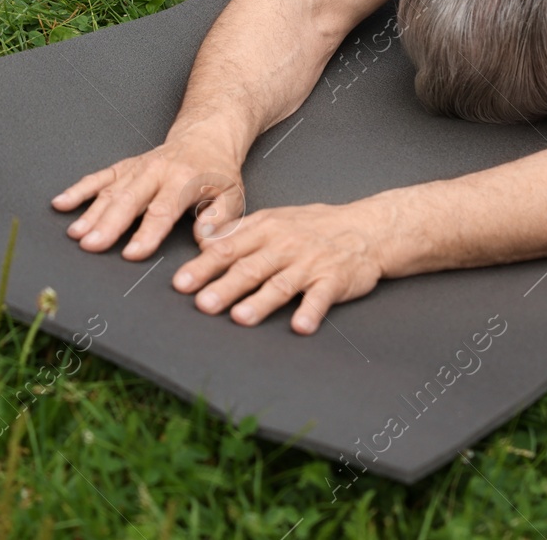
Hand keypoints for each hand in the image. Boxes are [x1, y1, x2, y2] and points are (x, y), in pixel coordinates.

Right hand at [51, 132, 246, 259]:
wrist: (205, 136)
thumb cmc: (218, 171)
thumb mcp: (233, 194)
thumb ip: (221, 218)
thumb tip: (204, 238)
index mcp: (183, 180)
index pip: (162, 210)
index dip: (146, 233)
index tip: (132, 253)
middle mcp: (156, 172)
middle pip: (128, 200)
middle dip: (108, 224)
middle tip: (91, 245)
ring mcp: (137, 168)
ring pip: (110, 190)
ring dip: (90, 212)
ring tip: (76, 234)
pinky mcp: (124, 167)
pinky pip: (99, 177)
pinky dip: (79, 190)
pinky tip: (62, 204)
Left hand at [170, 203, 386, 333]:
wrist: (365, 228)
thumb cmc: (312, 226)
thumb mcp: (272, 219)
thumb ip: (238, 233)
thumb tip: (202, 241)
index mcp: (265, 229)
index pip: (228, 248)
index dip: (203, 266)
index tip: (181, 283)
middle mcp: (284, 245)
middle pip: (250, 268)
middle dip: (224, 287)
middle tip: (202, 304)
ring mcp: (310, 263)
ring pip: (281, 284)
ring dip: (260, 302)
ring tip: (241, 318)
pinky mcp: (334, 279)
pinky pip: (321, 297)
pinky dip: (311, 311)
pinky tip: (300, 326)